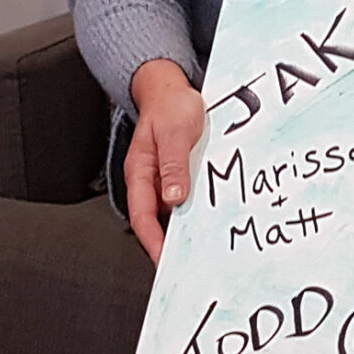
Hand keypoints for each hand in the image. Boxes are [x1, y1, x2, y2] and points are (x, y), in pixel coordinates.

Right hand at [125, 59, 206, 263]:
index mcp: (140, 172)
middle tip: (187, 267)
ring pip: (173, 211)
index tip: (164, 262)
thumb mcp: (174, 131)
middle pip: (157, 220)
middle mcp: (150, 179)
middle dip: (169, 245)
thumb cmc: (170, 105)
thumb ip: (174, 164)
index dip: (152, 242)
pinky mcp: (182, 173)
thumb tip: (174, 197)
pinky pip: (187, 197)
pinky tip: (213, 219)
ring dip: (186, 230)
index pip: (142, 216)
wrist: (172, 86)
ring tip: (204, 251)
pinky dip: (197, 211)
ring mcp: (166, 177)